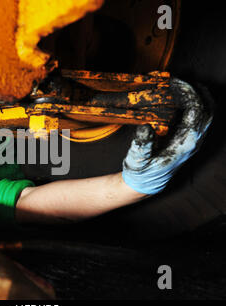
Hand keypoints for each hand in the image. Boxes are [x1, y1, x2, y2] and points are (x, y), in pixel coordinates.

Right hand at [122, 78, 212, 194]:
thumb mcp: (137, 159)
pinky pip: (201, 118)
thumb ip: (142, 144)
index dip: (188, 94)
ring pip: (208, 114)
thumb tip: (145, 126)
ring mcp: (194, 140)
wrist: (146, 183)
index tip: (174, 83)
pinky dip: (197, 104)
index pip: (196, 111)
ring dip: (200, 97)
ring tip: (184, 85)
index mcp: (184, 144)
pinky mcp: (190, 139)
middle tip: (180, 81)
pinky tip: (183, 99)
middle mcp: (194, 141)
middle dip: (197, 92)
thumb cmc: (141, 172)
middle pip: (208, 110)